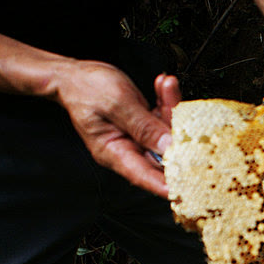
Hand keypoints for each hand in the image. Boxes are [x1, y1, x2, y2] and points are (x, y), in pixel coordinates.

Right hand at [53, 61, 181, 197]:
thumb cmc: (85, 89)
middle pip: (161, 153)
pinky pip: (161, 119)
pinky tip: (164, 86)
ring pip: (165, 133)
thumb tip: (168, 146)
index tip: (190, 187)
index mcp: (114, 152)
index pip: (145, 176)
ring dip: (171, 109)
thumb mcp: (117, 104)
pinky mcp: (141, 125)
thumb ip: (144, 126)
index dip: (168, 184)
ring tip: (167, 86)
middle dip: (178, 133)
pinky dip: (165, 102)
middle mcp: (126, 149)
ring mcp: (135, 137)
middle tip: (190, 117)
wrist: (73, 76)